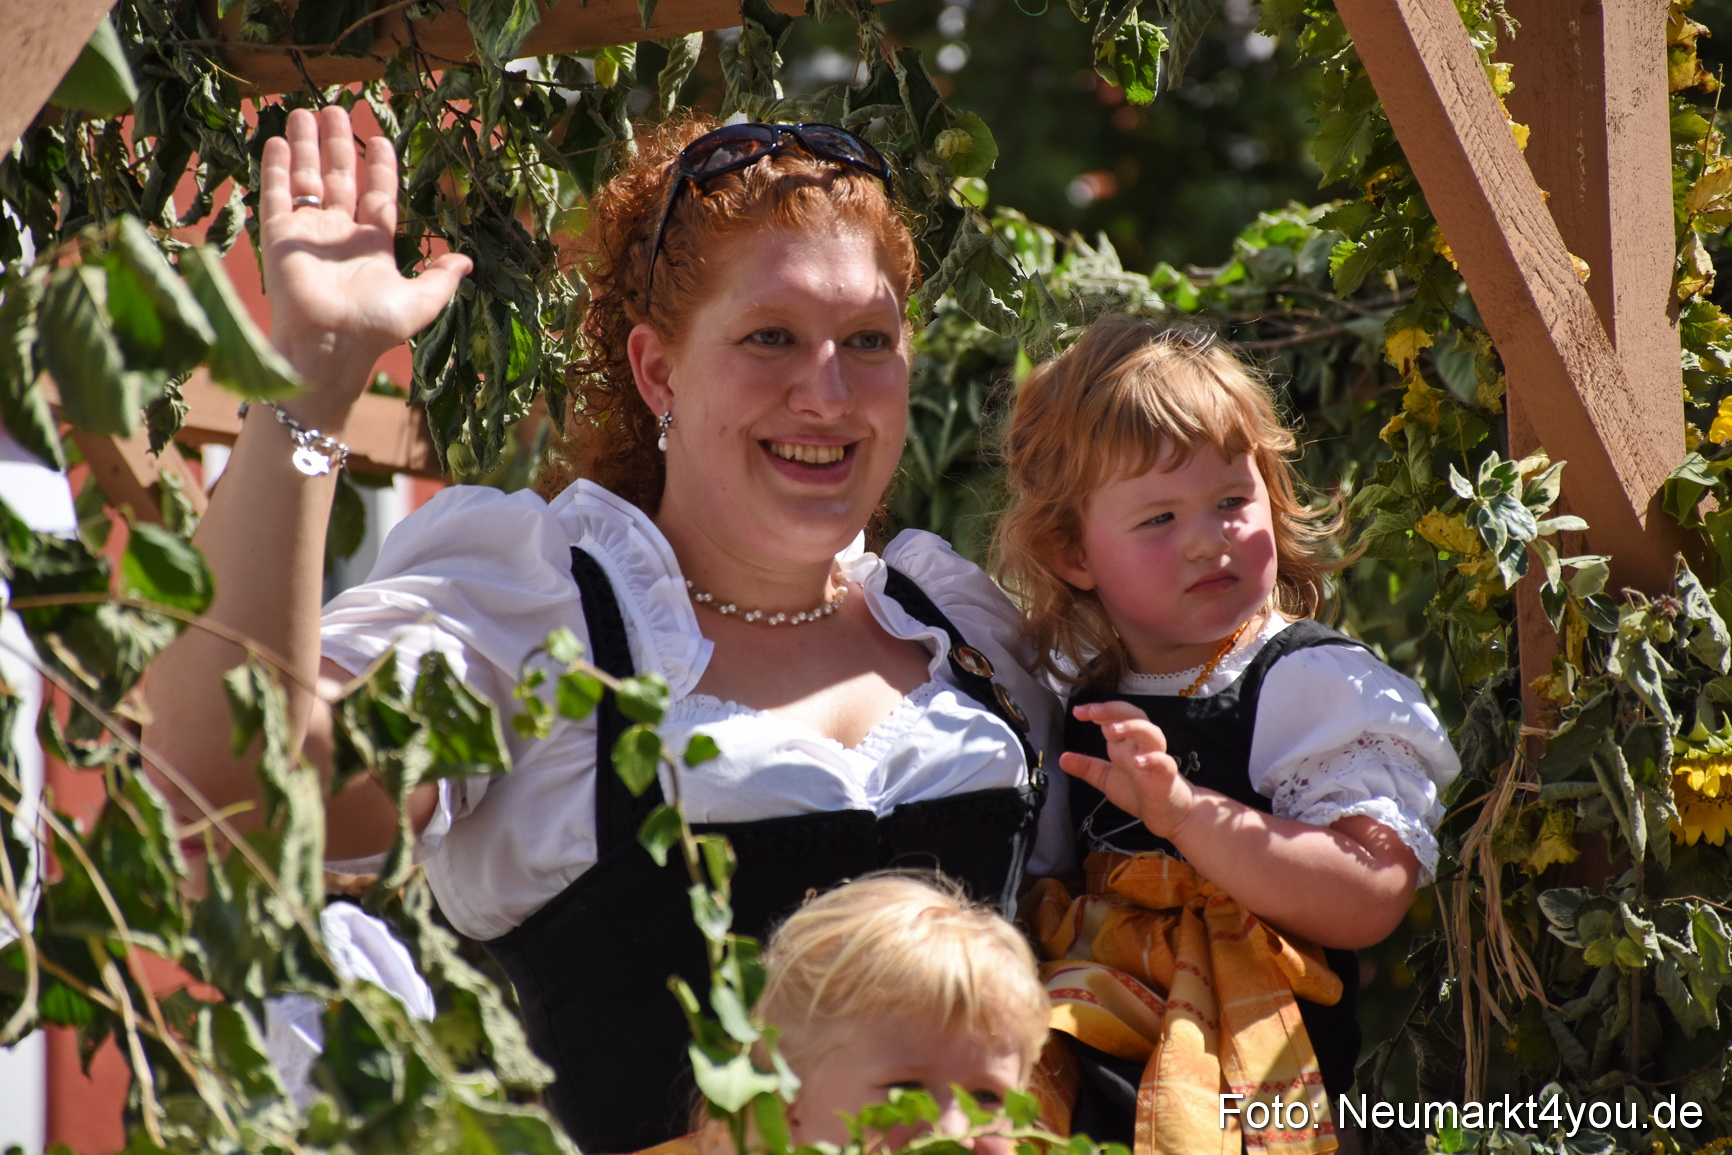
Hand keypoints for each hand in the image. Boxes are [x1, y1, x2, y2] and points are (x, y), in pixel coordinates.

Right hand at [259, 105, 471, 426]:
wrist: (331, 345)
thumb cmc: (375, 327)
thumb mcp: (422, 302)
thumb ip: (442, 279)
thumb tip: (468, 263)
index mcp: (374, 246)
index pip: (378, 195)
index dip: (380, 168)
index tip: (380, 140)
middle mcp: (340, 236)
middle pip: (340, 178)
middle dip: (339, 144)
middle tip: (337, 108)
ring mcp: (309, 234)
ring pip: (307, 179)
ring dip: (307, 145)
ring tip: (304, 110)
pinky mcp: (280, 236)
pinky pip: (278, 194)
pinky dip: (278, 167)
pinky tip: (279, 141)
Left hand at [1059, 700, 1196, 839]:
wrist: (1169, 814)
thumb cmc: (1140, 791)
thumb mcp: (1106, 778)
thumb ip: (1086, 767)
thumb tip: (1062, 758)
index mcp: (1126, 743)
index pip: (1113, 717)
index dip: (1097, 711)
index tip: (1077, 711)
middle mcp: (1141, 745)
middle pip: (1133, 716)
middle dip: (1113, 710)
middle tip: (1092, 712)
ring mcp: (1156, 758)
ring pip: (1150, 733)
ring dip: (1132, 727)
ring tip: (1111, 731)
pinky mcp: (1167, 776)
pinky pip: (1163, 763)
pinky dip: (1152, 759)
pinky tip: (1137, 762)